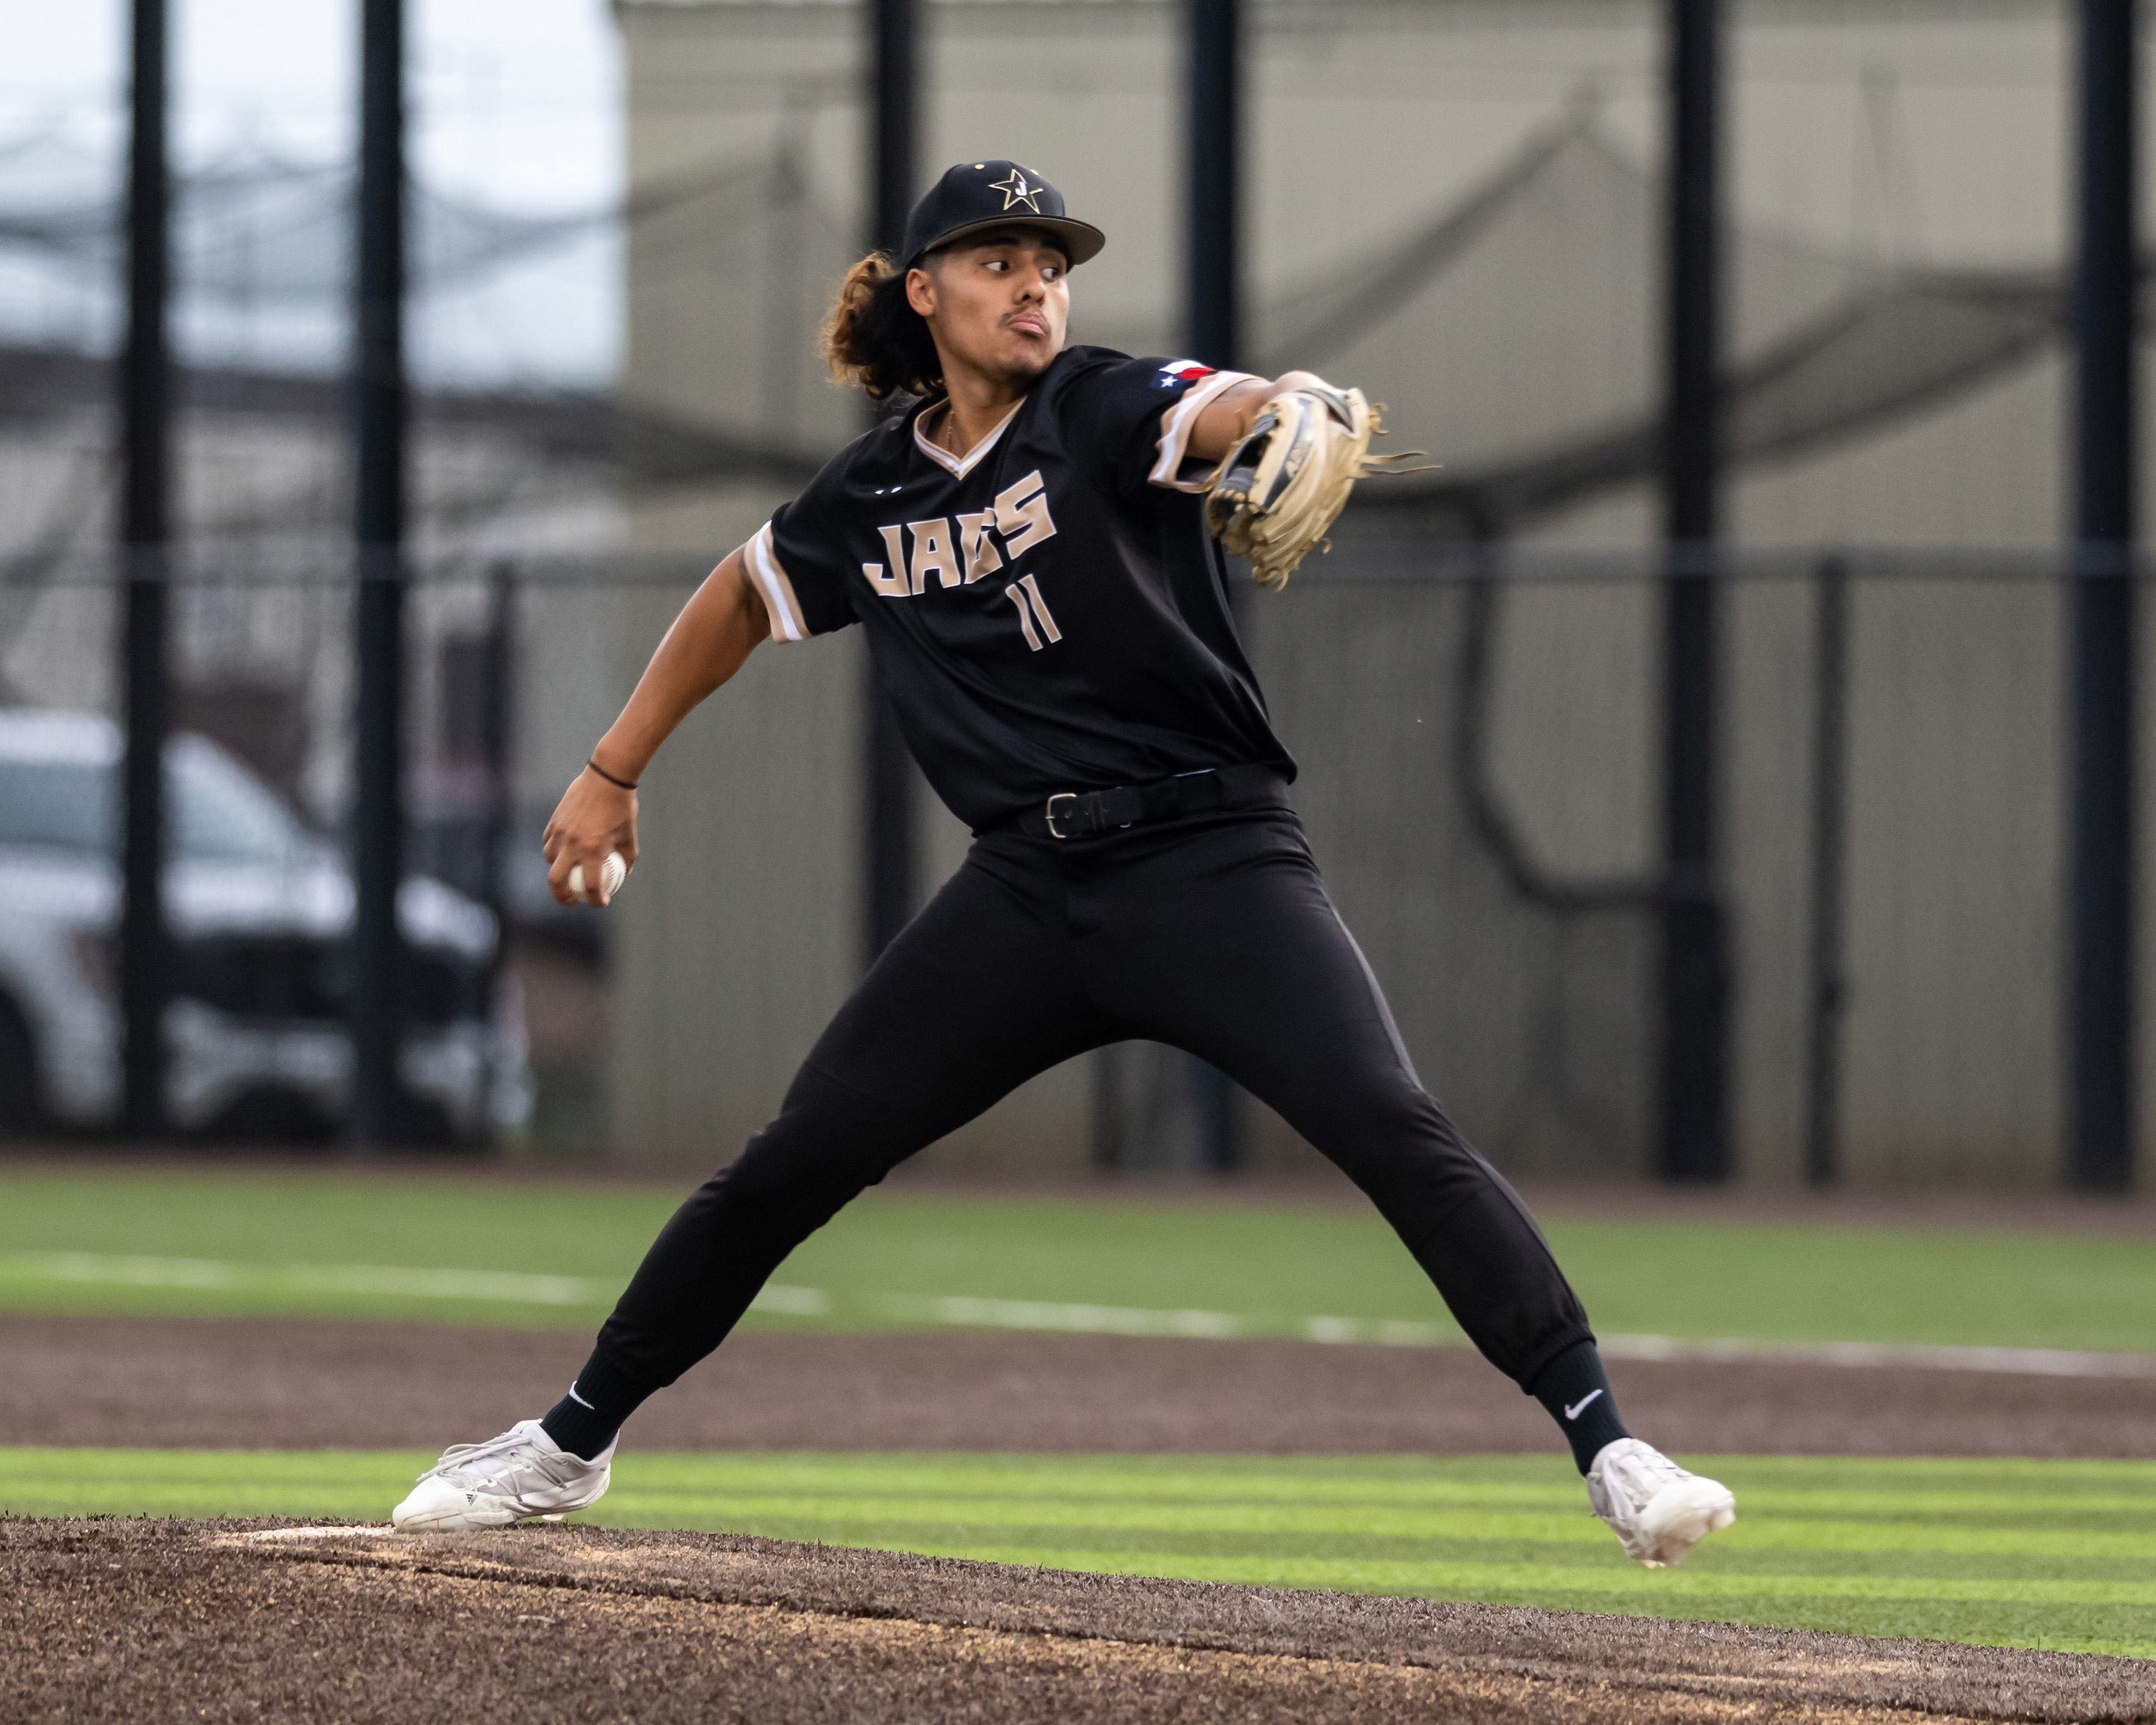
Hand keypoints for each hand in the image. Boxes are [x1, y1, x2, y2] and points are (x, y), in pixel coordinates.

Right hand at [543, 766, 638, 906]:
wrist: (607, 778)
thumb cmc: (622, 807)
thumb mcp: (630, 836)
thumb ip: (627, 857)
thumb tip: (623, 873)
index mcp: (593, 850)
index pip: (590, 885)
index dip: (595, 899)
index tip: (600, 903)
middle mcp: (573, 844)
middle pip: (556, 880)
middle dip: (562, 897)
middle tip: (572, 900)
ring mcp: (560, 832)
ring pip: (549, 860)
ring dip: (557, 870)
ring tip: (567, 872)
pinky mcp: (554, 821)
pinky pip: (548, 842)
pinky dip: (553, 850)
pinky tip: (563, 851)